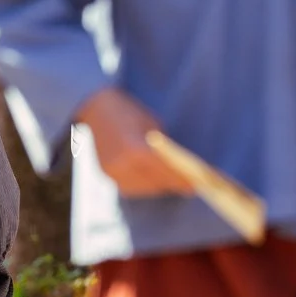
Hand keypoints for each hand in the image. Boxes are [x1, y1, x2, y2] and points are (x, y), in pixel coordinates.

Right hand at [76, 89, 193, 197]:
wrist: (95, 108)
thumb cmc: (129, 112)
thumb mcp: (153, 126)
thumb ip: (166, 150)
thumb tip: (185, 170)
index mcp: (136, 149)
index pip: (167, 171)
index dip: (184, 179)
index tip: (199, 184)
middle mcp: (123, 164)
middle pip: (158, 183)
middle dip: (175, 183)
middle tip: (191, 185)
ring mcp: (113, 172)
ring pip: (146, 188)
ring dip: (161, 186)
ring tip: (173, 181)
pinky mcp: (107, 175)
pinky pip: (132, 187)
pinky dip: (145, 185)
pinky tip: (153, 179)